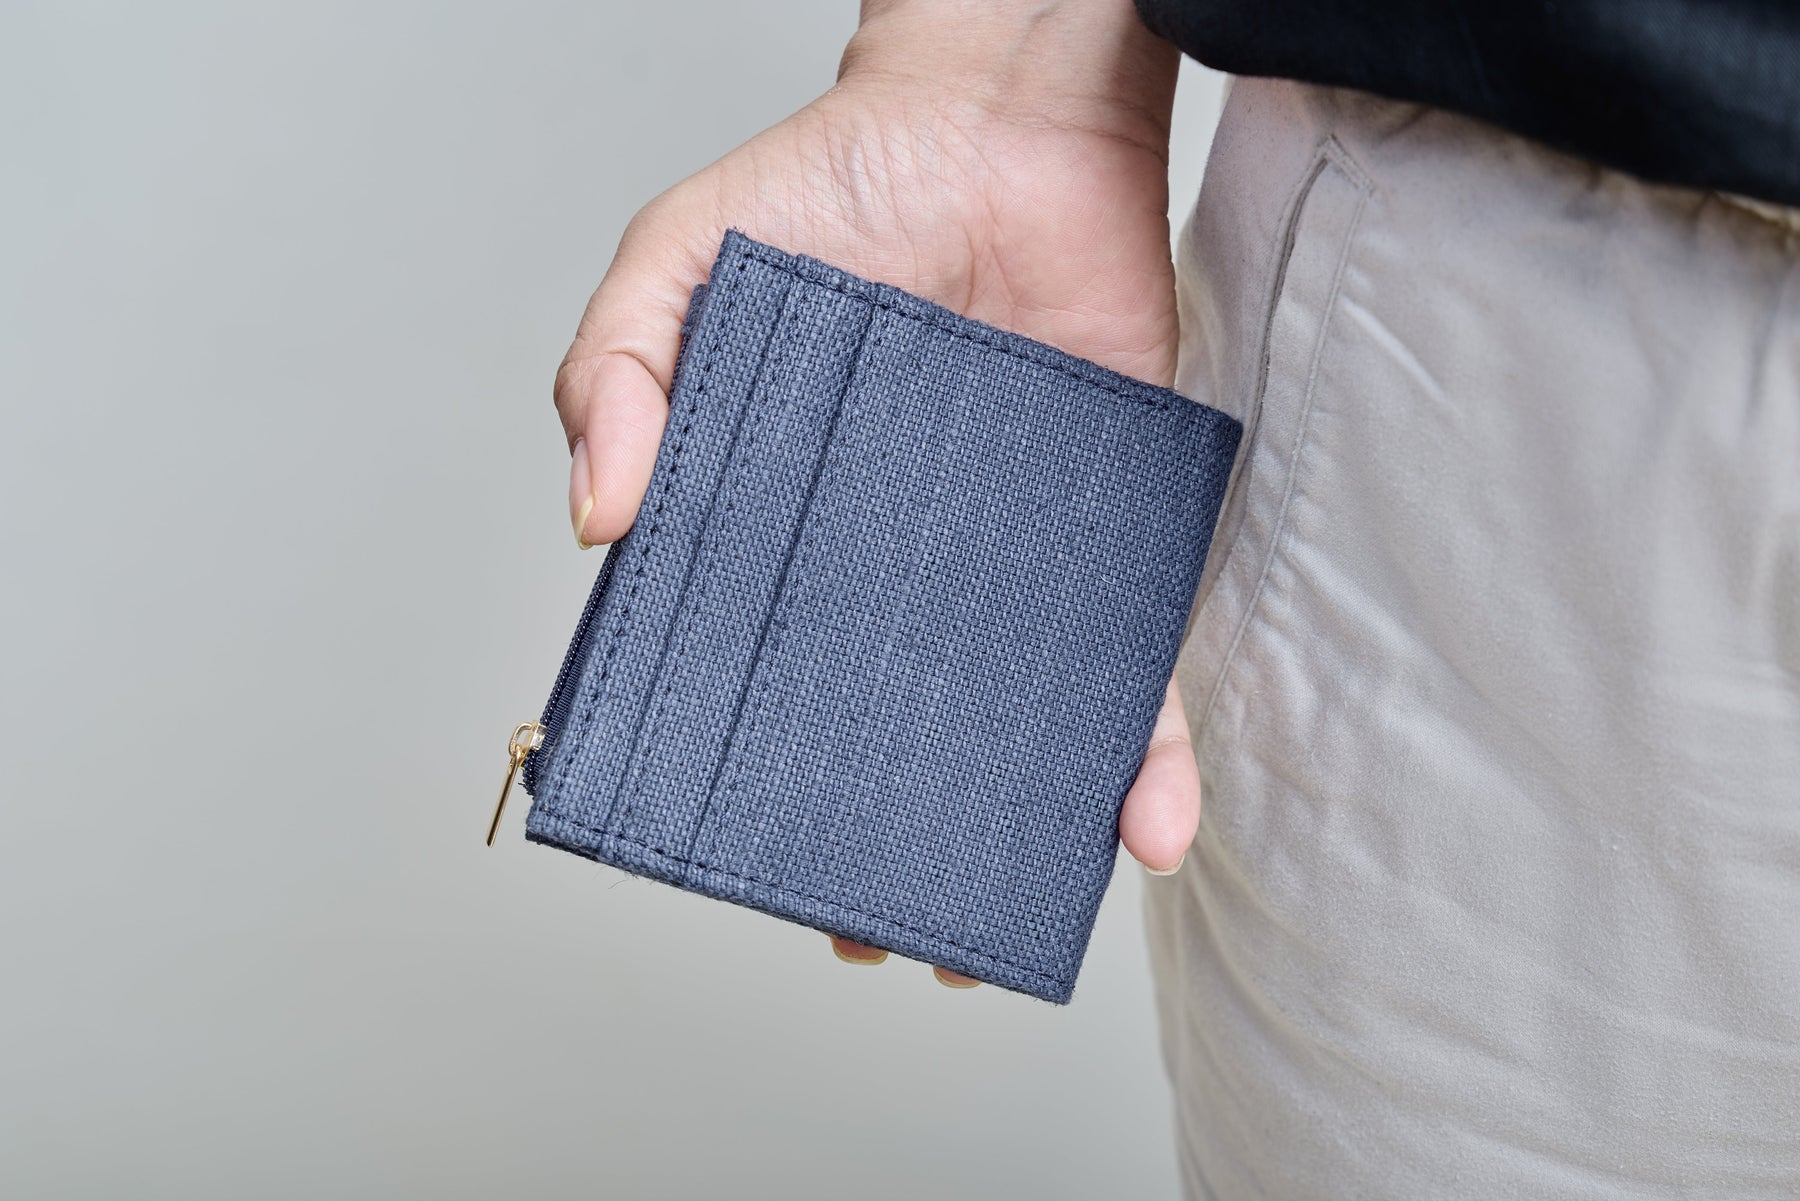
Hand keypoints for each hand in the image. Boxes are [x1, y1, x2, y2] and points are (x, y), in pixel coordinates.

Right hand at [554, 0, 1197, 987]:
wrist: (1004, 118)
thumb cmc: (836, 183)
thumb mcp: (678, 263)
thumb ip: (613, 373)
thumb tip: (597, 517)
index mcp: (781, 523)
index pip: (756, 670)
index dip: (744, 767)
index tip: (739, 849)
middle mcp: (894, 563)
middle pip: (886, 725)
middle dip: (875, 833)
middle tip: (866, 926)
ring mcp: (1004, 560)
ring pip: (1009, 725)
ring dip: (1002, 831)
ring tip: (983, 925)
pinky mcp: (1108, 536)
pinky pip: (1135, 662)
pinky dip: (1143, 752)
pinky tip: (1141, 830)